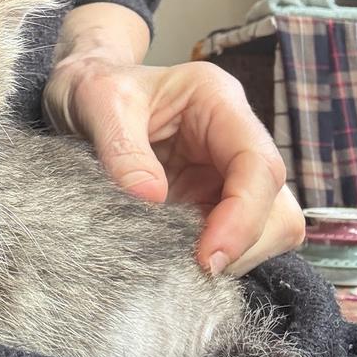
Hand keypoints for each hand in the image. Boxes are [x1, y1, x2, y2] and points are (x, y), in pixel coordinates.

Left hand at [42, 55, 305, 275]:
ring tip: (177, 264)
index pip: (259, 164)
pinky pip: (232, 240)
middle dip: (243, 245)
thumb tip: (151, 197)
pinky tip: (173, 260)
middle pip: (276, 205)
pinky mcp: (208, 200)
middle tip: (190, 270)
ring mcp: (225, 172)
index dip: (244, 217)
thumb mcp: (96, 102)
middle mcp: (233, 137)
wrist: (80, 90)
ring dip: (231, 256)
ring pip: (264, 229)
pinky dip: (210, 258)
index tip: (207, 258)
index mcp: (218, 101)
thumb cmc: (94, 85)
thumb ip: (121, 147)